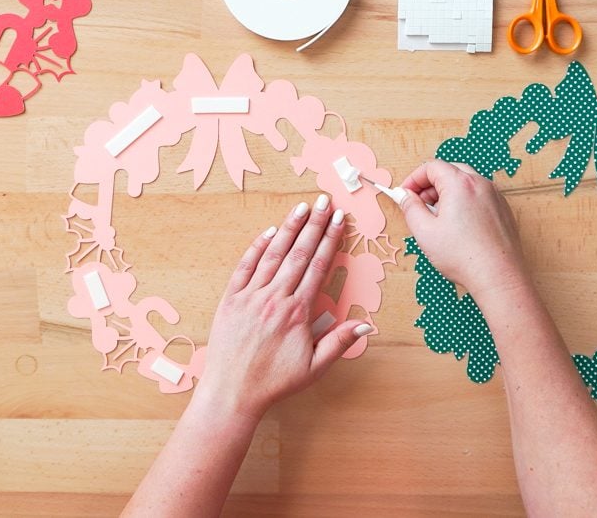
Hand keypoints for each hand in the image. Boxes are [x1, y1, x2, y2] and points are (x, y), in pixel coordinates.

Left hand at [195, 194, 372, 421]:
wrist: (231, 393)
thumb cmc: (274, 382)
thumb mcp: (313, 367)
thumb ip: (339, 342)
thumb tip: (366, 325)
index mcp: (297, 312)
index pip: (318, 266)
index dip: (330, 240)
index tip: (339, 220)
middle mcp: (274, 298)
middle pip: (299, 253)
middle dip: (314, 224)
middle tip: (325, 202)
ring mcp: (250, 296)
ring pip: (273, 254)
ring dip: (289, 228)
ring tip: (302, 207)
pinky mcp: (230, 300)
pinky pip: (245, 267)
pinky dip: (257, 247)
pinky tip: (269, 232)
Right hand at [399, 160, 529, 300]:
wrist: (498, 276)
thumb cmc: (463, 256)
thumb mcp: (425, 232)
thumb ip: (410, 208)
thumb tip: (404, 195)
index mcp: (460, 184)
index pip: (432, 166)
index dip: (414, 178)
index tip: (406, 194)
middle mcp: (481, 184)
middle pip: (450, 171)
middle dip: (430, 184)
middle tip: (420, 205)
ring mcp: (495, 196)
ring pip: (465, 183)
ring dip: (447, 193)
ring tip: (439, 218)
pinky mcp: (503, 210)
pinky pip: (479, 196)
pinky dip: (464, 202)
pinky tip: (459, 226)